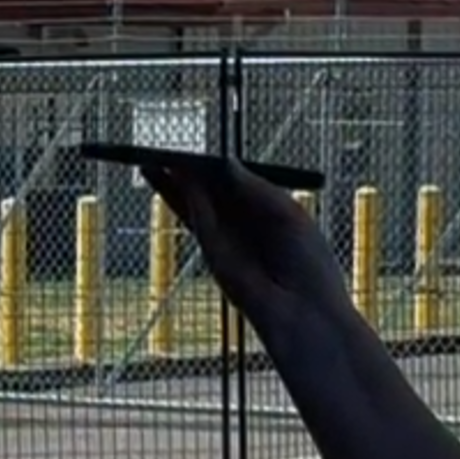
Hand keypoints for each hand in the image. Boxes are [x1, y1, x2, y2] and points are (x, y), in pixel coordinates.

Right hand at [141, 160, 354, 342]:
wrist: (304, 310)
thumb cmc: (308, 263)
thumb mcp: (287, 214)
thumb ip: (255, 187)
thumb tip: (224, 162)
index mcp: (265, 211)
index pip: (233, 182)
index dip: (215, 165)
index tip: (200, 147)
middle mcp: (240, 223)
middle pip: (206, 191)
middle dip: (186, 172)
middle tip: (163, 149)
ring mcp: (224, 240)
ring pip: (192, 206)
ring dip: (171, 185)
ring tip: (150, 162)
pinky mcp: (212, 255)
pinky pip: (196, 222)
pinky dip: (185, 199)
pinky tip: (175, 177)